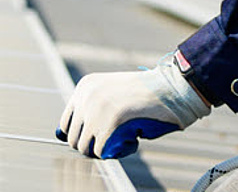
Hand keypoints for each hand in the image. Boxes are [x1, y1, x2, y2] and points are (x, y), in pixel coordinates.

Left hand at [56, 53, 210, 158]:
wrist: (173, 88)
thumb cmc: (147, 94)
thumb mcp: (113, 94)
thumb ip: (93, 109)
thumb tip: (65, 136)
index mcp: (85, 86)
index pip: (66, 122)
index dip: (79, 136)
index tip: (95, 141)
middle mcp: (86, 95)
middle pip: (73, 138)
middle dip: (91, 146)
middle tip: (112, 143)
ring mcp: (96, 108)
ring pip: (84, 147)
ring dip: (102, 150)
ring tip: (122, 140)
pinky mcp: (110, 121)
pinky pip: (100, 150)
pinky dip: (115, 152)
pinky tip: (133, 140)